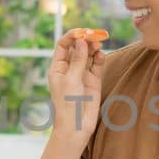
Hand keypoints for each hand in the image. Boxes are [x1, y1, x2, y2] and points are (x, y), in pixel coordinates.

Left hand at [48, 30, 105, 146]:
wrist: (76, 126)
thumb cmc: (67, 105)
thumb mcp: (71, 80)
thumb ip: (78, 60)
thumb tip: (81, 41)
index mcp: (57, 67)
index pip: (63, 45)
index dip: (72, 36)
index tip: (82, 32)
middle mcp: (69, 68)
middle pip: (77, 47)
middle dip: (85, 39)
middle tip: (94, 35)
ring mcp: (82, 73)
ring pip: (89, 54)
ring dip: (93, 47)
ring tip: (98, 45)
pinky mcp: (94, 80)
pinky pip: (97, 64)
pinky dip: (100, 57)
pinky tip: (101, 55)